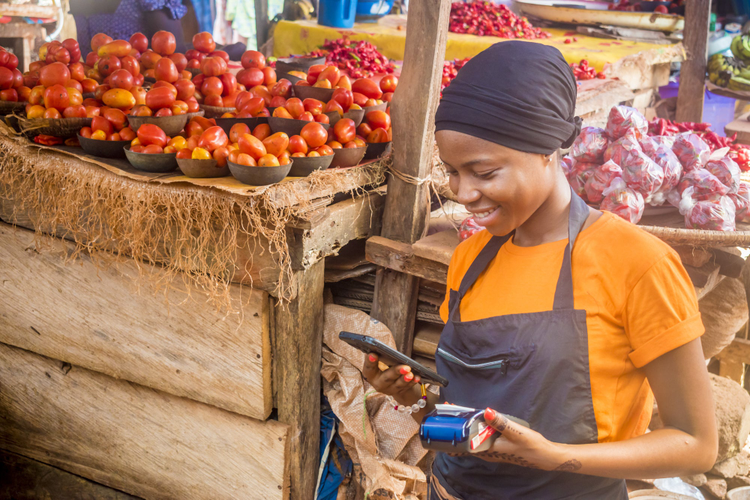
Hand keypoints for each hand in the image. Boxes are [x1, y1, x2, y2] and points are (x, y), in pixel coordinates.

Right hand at [362, 353, 420, 402]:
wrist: (394, 381)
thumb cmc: (387, 366)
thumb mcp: (383, 361)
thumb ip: (382, 356)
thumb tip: (384, 348)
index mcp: (371, 374)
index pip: (368, 368)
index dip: (370, 362)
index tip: (373, 354)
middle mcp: (378, 384)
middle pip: (386, 378)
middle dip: (395, 372)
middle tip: (405, 367)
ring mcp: (389, 390)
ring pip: (397, 385)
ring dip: (405, 379)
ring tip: (411, 373)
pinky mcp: (399, 392)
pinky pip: (407, 388)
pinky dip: (412, 382)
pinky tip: (417, 377)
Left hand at [455, 408, 571, 471]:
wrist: (544, 456)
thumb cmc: (530, 446)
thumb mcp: (516, 432)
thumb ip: (500, 422)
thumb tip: (486, 411)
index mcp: (488, 450)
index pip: (464, 443)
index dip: (454, 433)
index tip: (445, 420)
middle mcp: (487, 452)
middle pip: (466, 440)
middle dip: (457, 427)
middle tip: (449, 412)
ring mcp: (492, 450)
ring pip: (473, 439)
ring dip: (466, 428)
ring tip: (459, 414)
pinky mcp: (497, 447)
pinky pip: (481, 438)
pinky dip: (475, 429)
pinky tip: (476, 422)